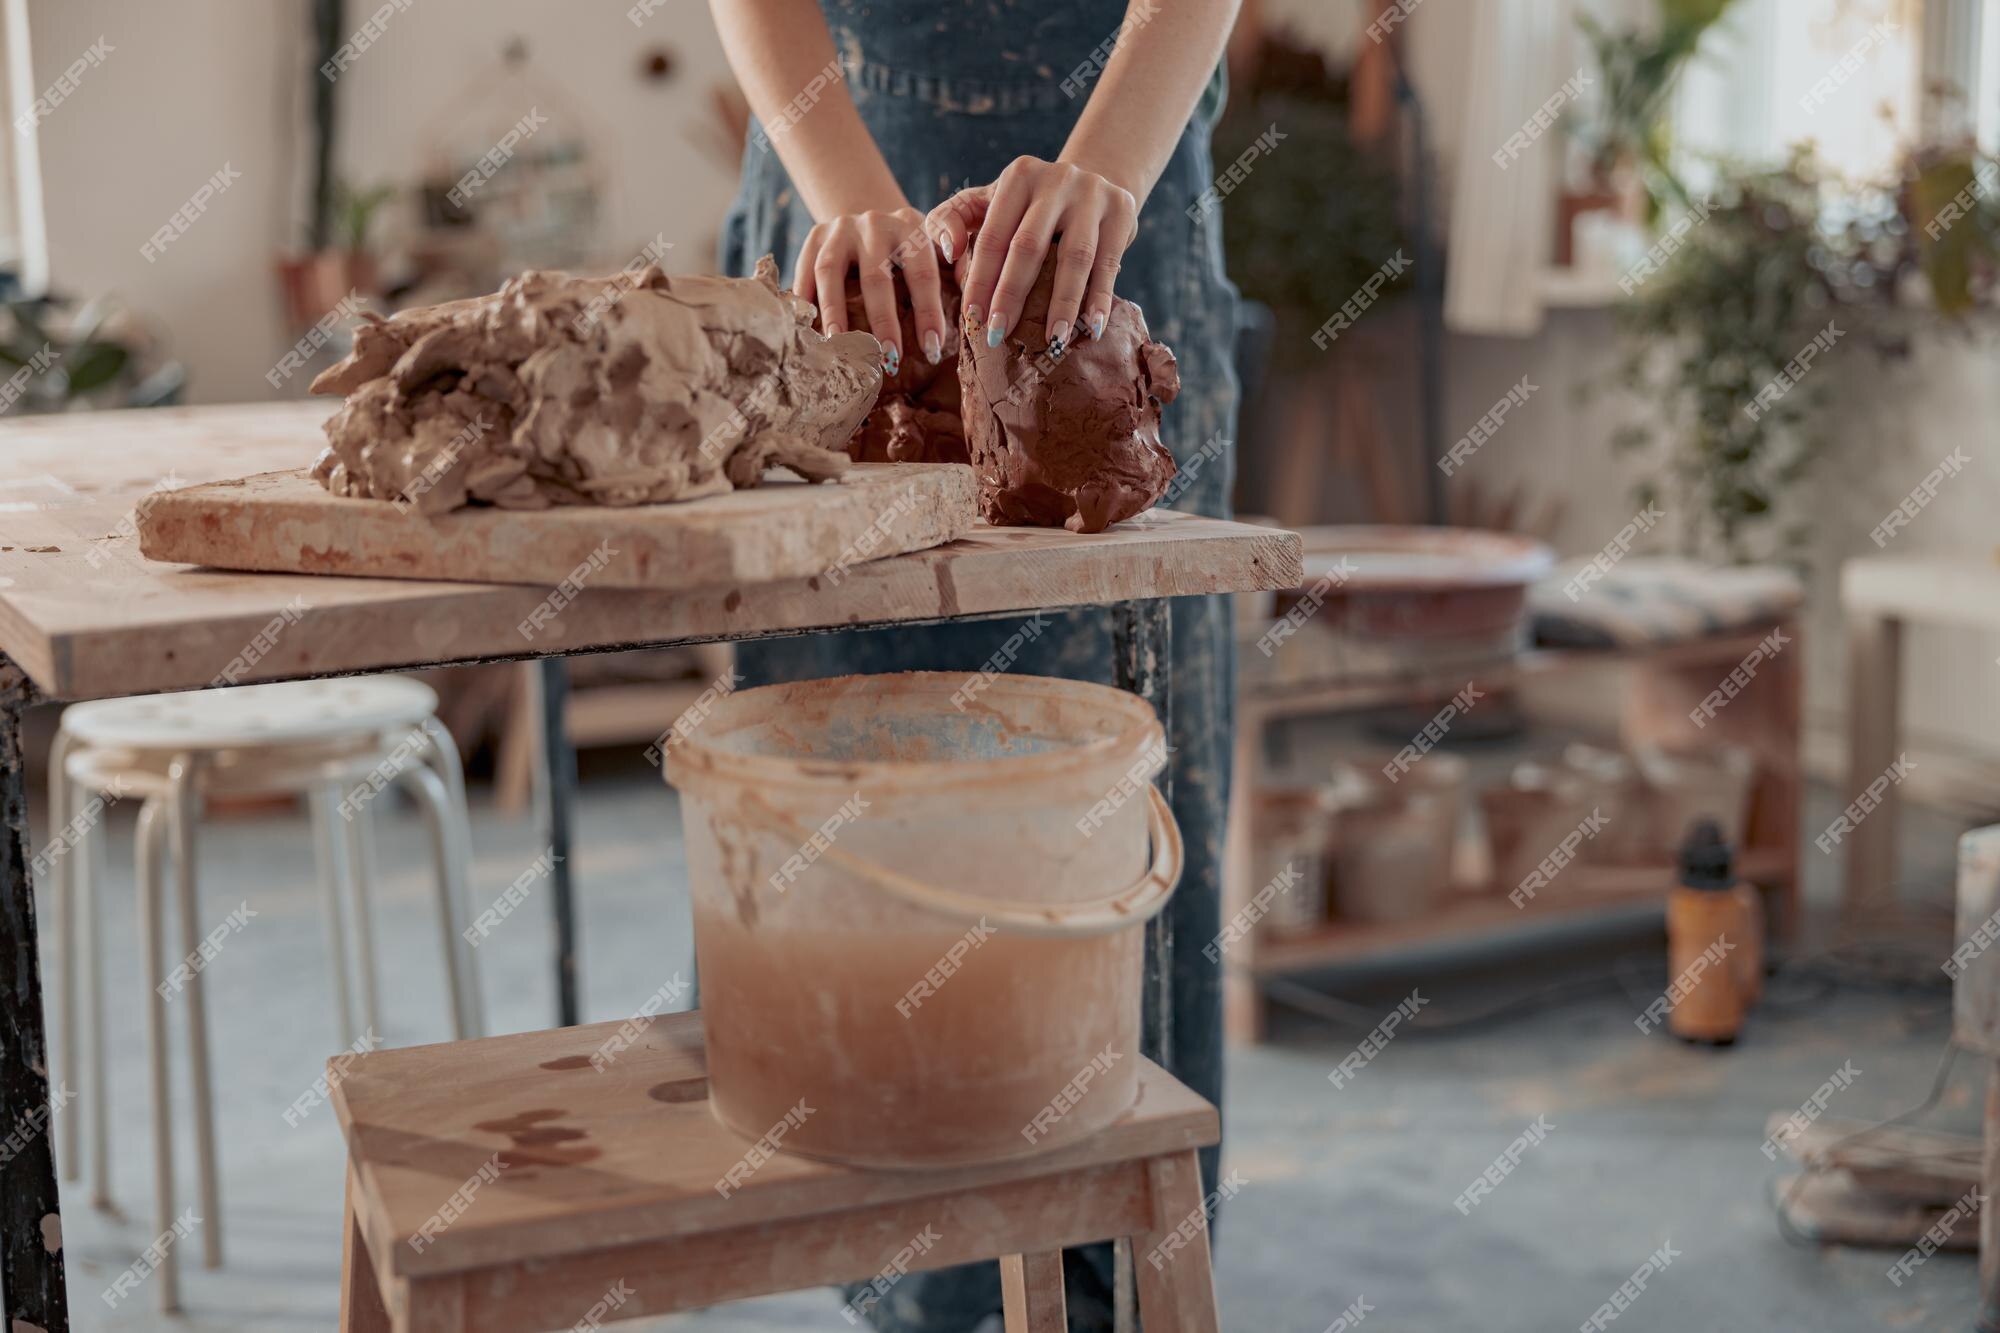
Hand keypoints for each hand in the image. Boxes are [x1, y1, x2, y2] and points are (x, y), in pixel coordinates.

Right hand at [793, 206, 949, 372]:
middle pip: (877, 276)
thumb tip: (974, 304)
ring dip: (835, 312)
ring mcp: (839, 228)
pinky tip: (807, 333)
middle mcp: (874, 223)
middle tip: (889, 359)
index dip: (928, 310)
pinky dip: (804, 301)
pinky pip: (804, 272)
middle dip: (884, 321)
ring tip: (838, 347)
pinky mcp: (813, 237)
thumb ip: (958, 267)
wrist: (869, 219)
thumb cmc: (910, 249)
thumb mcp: (938, 246)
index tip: (932, 349)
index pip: (923, 271)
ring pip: (831, 271)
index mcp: (912, 227)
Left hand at [928, 157, 1137, 352]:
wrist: (1093, 180)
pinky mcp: (1122, 210)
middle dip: (1011, 295)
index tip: (972, 319)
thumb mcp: (986, 201)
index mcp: (1018, 177)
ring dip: (1063, 303)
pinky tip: (1092, 327)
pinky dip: (1100, 298)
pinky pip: (1109, 263)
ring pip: (1075, 256)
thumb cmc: (1028, 206)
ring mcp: (1092, 193)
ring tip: (1053, 341)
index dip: (981, 280)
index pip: (993, 236)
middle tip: (999, 335)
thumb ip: (949, 220)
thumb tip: (949, 252)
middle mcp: (1056, 179)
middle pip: (1029, 245)